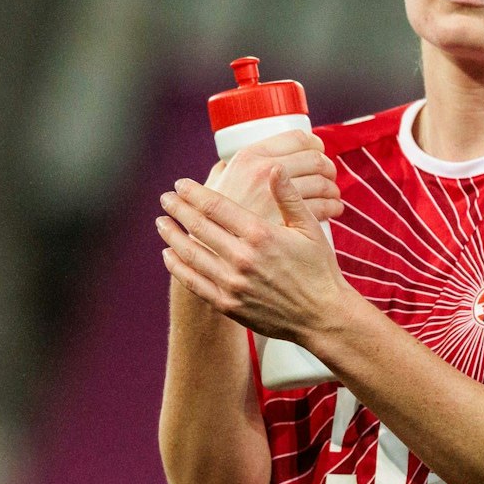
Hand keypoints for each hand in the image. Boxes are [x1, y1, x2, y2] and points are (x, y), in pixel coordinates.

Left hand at [157, 167, 350, 342]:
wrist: (322, 316)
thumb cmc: (319, 269)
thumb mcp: (310, 228)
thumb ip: (289, 197)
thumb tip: (275, 167)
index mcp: (261, 234)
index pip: (215, 206)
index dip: (194, 193)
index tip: (181, 184)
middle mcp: (242, 258)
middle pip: (198, 226)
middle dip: (177, 209)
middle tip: (166, 198)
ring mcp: (232, 283)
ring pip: (190, 253)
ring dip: (171, 235)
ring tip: (161, 222)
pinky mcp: (227, 304)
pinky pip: (192, 282)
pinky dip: (176, 266)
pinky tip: (169, 254)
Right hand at [207, 131, 342, 223]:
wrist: (213, 252)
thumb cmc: (213, 219)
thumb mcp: (212, 187)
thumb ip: (221, 174)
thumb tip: (225, 164)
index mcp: (248, 157)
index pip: (297, 137)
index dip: (315, 143)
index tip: (318, 150)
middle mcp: (263, 171)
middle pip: (315, 159)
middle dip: (328, 166)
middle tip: (328, 175)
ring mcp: (277, 195)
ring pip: (323, 182)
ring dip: (333, 188)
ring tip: (331, 195)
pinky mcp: (289, 219)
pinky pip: (324, 206)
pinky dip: (333, 207)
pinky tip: (333, 209)